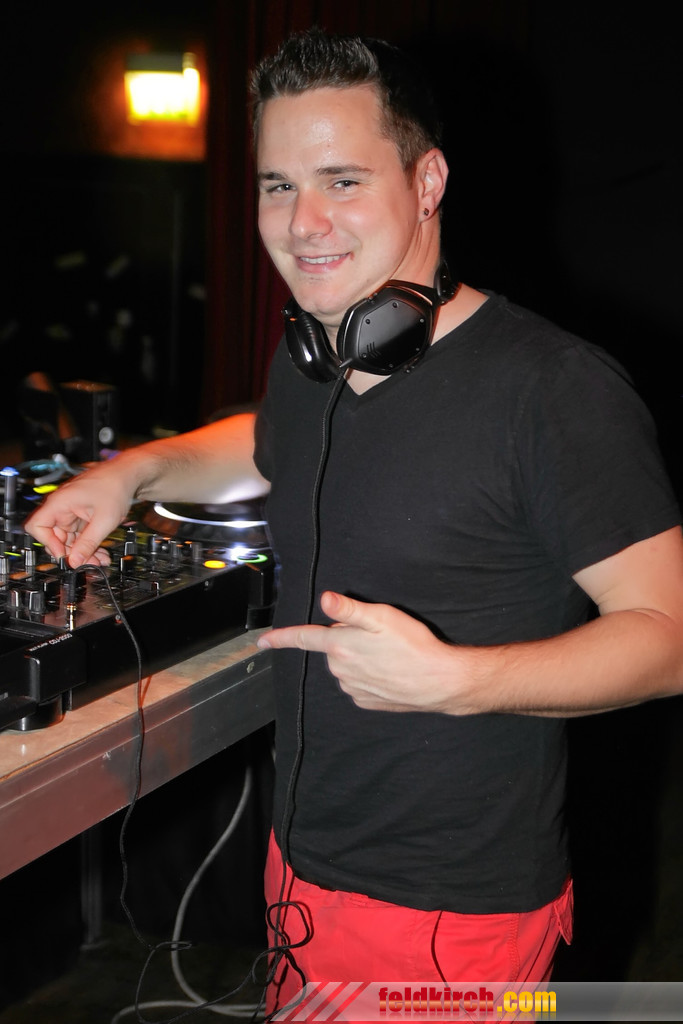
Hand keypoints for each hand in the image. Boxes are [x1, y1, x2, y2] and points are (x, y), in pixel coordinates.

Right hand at [24, 461, 135, 566]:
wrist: (127, 475)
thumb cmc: (115, 487)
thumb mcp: (104, 521)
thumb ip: (88, 543)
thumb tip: (74, 561)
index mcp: (60, 503)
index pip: (37, 526)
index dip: (47, 543)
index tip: (64, 555)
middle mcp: (61, 507)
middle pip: (54, 537)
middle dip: (71, 553)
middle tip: (88, 563)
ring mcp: (70, 512)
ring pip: (68, 539)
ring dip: (82, 552)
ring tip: (99, 560)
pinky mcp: (80, 516)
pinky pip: (78, 535)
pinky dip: (88, 545)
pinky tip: (100, 553)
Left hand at [258, 591, 468, 712]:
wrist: (438, 680)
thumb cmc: (412, 644)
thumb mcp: (381, 617)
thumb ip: (349, 609)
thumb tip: (324, 599)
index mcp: (339, 645)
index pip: (303, 638)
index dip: (280, 638)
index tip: (261, 641)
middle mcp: (340, 669)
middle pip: (333, 647)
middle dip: (348, 638)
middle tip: (378, 635)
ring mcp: (352, 688)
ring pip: (347, 665)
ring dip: (360, 657)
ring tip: (389, 653)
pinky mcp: (365, 700)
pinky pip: (359, 682)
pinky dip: (370, 674)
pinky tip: (390, 670)